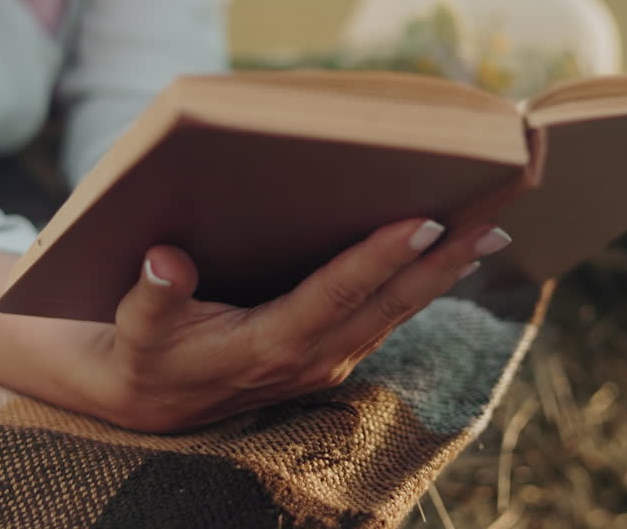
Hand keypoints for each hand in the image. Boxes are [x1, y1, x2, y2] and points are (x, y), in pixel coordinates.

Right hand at [69, 218, 513, 432]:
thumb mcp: (135, 328)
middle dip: (440, 266)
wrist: (146, 402)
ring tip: (486, 234)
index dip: (379, 259)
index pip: (335, 295)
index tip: (423, 223)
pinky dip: (416, 289)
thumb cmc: (142, 353)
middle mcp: (307, 359)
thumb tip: (165, 259)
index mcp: (266, 347)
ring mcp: (323, 362)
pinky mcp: (326, 357)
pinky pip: (382, 319)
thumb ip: (152, 297)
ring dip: (441, 276)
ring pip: (393, 314)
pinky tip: (442, 261)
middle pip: (386, 306)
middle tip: (491, 224)